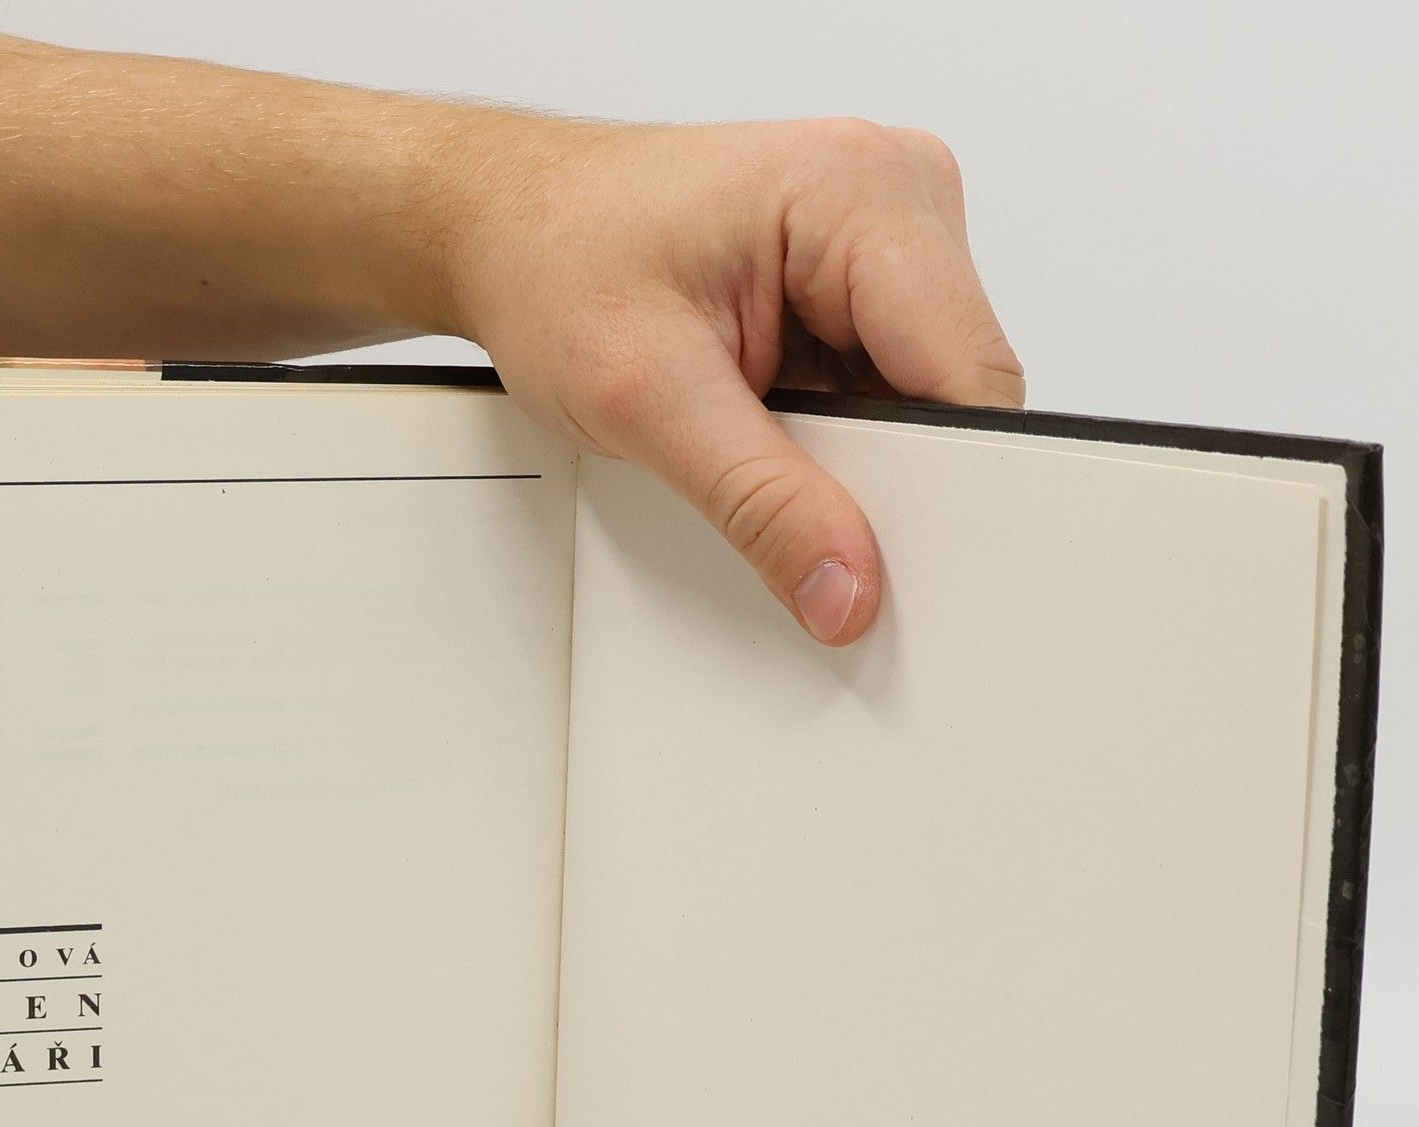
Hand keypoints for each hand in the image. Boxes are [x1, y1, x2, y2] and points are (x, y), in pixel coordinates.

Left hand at [440, 116, 1025, 644]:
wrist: (504, 229)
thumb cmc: (555, 263)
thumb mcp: (647, 397)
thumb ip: (758, 501)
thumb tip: (845, 588)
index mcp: (867, 193)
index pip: (969, 375)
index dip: (944, 485)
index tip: (891, 566)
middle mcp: (896, 200)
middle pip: (954, 394)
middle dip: (887, 476)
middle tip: (784, 510)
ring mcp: (882, 244)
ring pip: (920, 406)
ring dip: (849, 461)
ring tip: (748, 446)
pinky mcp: (855, 289)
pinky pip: (880, 399)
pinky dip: (829, 445)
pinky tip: (762, 436)